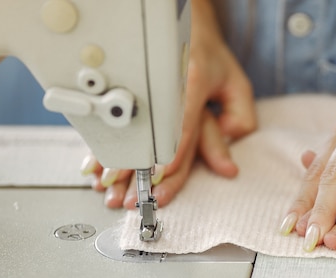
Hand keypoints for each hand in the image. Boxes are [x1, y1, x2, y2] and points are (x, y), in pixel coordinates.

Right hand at [83, 0, 256, 208]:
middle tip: (135, 196)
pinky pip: (116, 128)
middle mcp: (164, 88)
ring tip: (110, 190)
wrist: (181, 22)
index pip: (182, 125)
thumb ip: (240, 115)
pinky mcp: (130, 99)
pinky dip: (104, 150)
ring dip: (118, 165)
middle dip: (141, 171)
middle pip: (151, 137)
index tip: (161, 175)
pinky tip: (94, 168)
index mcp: (192, 82)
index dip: (171, 153)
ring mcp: (143, 93)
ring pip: (129, 135)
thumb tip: (231, 142)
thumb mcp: (236, 83)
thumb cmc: (209, 58)